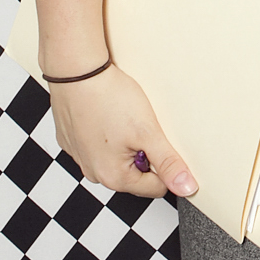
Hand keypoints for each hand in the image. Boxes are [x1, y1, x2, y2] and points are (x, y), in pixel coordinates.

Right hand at [49, 64, 196, 199]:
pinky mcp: (73, 140)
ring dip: (128, 142)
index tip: (164, 142)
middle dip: (146, 152)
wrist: (76, 72)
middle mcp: (93, 172)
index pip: (156, 187)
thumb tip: (186, 188)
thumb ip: (169, 162)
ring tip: (127, 118)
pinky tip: (111, 114)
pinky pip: (100, 144)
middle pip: (136, 173)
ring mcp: (80, 157)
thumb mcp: (148, 132)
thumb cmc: (108, 98)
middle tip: (144, 126)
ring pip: (118, 157)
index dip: (167, 165)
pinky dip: (109, 132)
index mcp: (113, 178)